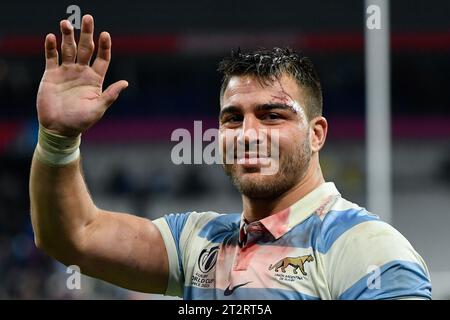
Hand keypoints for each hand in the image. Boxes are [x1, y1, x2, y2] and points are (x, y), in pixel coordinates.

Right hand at [36, 15, 127, 136]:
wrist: (59, 129)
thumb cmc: (81, 121)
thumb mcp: (98, 108)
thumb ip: (110, 95)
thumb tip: (126, 82)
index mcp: (95, 79)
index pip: (102, 59)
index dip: (104, 46)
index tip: (105, 35)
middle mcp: (82, 72)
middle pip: (86, 49)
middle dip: (86, 34)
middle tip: (87, 18)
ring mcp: (66, 72)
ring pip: (68, 49)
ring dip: (67, 36)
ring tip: (66, 23)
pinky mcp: (51, 74)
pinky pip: (51, 57)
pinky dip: (51, 47)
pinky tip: (51, 37)